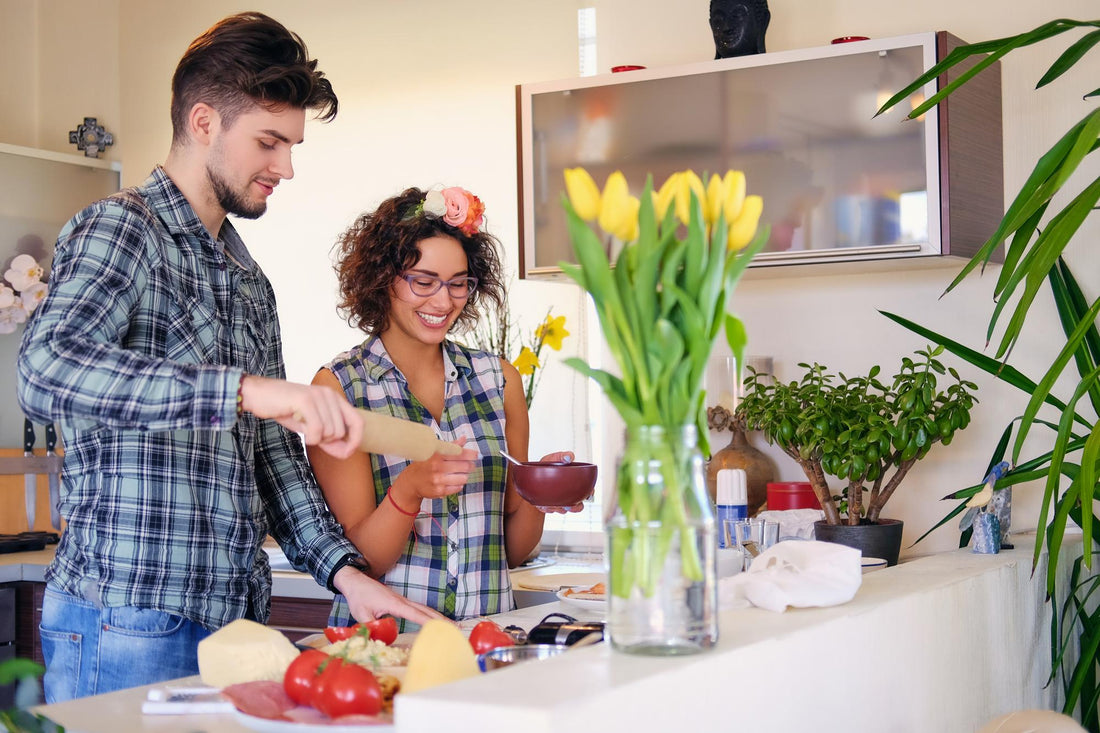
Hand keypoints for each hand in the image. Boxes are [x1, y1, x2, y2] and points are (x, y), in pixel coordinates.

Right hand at [239, 374, 362, 458]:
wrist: (258, 395)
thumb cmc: (285, 410)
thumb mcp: (310, 425)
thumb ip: (328, 437)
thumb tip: (346, 452)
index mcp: (334, 398)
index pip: (358, 421)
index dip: (355, 440)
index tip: (347, 453)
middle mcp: (330, 394)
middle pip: (341, 432)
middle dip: (326, 440)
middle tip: (309, 432)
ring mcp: (319, 396)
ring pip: (329, 432)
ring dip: (315, 437)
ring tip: (302, 425)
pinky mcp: (306, 400)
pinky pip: (317, 430)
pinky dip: (310, 437)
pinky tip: (300, 429)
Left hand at [333, 566, 446, 625]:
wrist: (356, 581)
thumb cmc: (359, 597)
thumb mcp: (361, 614)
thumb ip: (371, 628)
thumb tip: (380, 640)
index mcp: (395, 604)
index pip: (415, 614)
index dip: (429, 622)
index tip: (441, 628)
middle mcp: (402, 600)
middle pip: (425, 610)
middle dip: (441, 619)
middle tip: (455, 628)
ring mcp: (402, 600)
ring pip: (423, 608)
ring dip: (437, 616)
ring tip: (450, 625)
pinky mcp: (399, 601)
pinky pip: (418, 608)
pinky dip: (428, 614)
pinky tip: (432, 620)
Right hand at [390, 437, 478, 505]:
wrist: (411, 482)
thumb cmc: (425, 464)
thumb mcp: (435, 452)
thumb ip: (450, 446)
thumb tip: (464, 438)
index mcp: (437, 454)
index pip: (459, 453)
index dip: (471, 454)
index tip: (477, 455)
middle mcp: (437, 466)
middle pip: (465, 466)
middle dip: (470, 466)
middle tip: (470, 465)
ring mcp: (438, 480)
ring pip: (463, 478)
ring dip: (465, 476)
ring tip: (461, 474)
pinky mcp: (439, 491)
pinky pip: (458, 488)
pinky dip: (459, 484)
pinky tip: (454, 481)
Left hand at [532, 451, 586, 513]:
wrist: (530, 473)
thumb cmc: (545, 465)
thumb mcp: (553, 458)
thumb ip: (562, 456)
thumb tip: (569, 457)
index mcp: (573, 483)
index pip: (586, 490)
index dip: (589, 493)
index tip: (588, 494)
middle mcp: (567, 495)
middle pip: (578, 505)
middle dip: (576, 507)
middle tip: (571, 504)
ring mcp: (558, 502)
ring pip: (563, 510)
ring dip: (561, 508)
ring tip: (556, 504)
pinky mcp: (547, 507)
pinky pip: (549, 510)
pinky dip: (548, 508)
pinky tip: (545, 504)